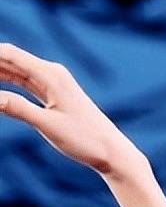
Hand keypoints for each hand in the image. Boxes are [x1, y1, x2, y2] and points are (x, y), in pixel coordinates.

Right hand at [0, 42, 145, 178]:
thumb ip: (19, 109)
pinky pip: (23, 82)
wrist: (112, 152)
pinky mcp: (53, 94)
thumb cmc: (86, 140)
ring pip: (14, 70)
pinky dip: (5, 82)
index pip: (8, 54)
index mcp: (52, 75)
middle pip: (9, 59)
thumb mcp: (49, 126)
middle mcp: (52, 73)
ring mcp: (53, 83)